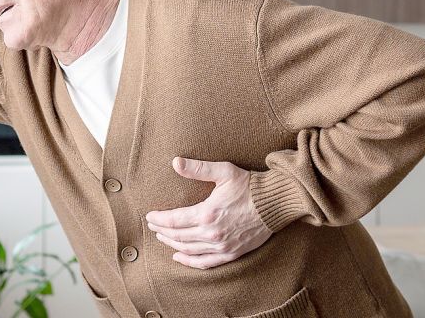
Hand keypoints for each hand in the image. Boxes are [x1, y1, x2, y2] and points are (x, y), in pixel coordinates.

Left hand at [145, 157, 271, 269]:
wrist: (275, 203)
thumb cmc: (249, 185)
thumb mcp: (223, 172)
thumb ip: (198, 168)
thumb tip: (175, 162)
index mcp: (207, 213)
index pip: (174, 220)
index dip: (159, 219)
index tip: (149, 216)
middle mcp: (212, 233)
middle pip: (178, 236)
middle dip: (162, 231)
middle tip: (152, 226)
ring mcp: (222, 246)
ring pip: (189, 249)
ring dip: (172, 244)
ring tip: (162, 237)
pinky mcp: (232, 253)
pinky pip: (206, 262)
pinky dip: (190, 261)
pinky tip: (179, 256)